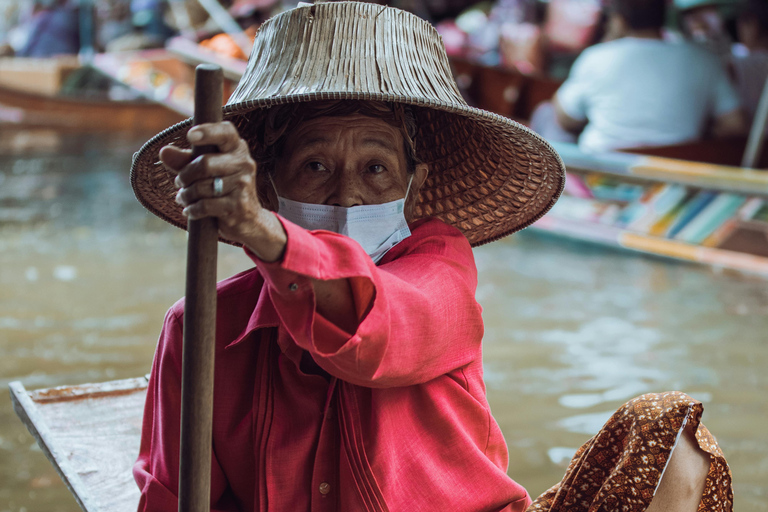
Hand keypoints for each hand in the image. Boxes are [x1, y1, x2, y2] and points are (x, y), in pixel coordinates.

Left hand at [162, 121, 286, 261]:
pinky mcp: (238, 205)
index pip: (226, 132)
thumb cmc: (223, 187)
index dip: (208, 132)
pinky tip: (190, 210)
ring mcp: (243, 185)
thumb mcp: (205, 170)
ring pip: (202, 187)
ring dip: (186, 195)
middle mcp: (244, 163)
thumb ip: (185, 160)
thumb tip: (164, 152)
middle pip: (205, 163)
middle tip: (180, 182)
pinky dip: (192, 209)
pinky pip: (205, 205)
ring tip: (185, 198)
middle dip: (185, 175)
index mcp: (237, 149)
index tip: (190, 136)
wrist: (248, 218)